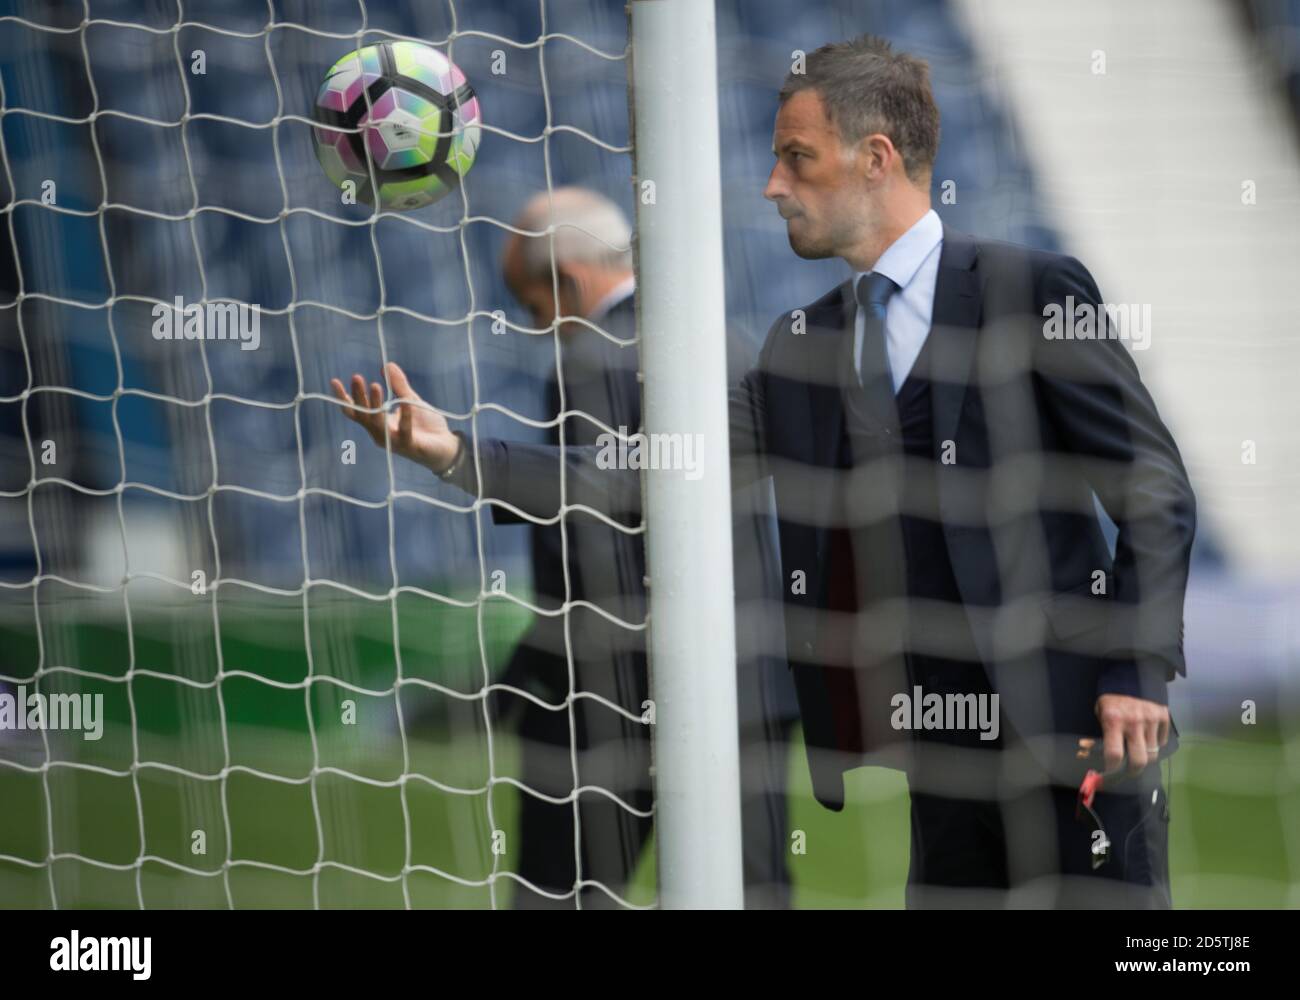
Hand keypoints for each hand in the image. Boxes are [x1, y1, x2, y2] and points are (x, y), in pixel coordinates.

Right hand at [329, 362, 460, 473]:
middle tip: (356, 377)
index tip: (335, 381)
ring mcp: (394, 442)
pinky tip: (405, 403)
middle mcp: (381, 434)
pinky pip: (404, 432)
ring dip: (375, 404)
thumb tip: (387, 365)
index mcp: (378, 423)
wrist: (446, 446)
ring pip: (378, 424)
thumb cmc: (426, 426)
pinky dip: (405, 417)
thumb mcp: (410, 400)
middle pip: (363, 415)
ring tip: (375, 385)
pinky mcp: (410, 447)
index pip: (356, 411)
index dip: (344, 398)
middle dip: (358, 396)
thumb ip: (399, 386)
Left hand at [1095, 693, 1169, 775]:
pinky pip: (1162, 741)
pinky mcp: (1163, 715)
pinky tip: (1146, 735)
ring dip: (1144, 756)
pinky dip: (1155, 743)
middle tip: (1129, 772)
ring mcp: (1150, 717)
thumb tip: (1092, 762)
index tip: (1110, 774)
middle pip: (1139, 760)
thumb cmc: (1110, 706)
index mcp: (1113, 720)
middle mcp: (1133, 720)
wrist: (1126, 682)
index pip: (1115, 754)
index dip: (1113, 769)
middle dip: (1134, 771)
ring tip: (1136, 749)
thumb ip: (1100, 739)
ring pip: (1152, 753)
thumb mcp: (1099, 719)